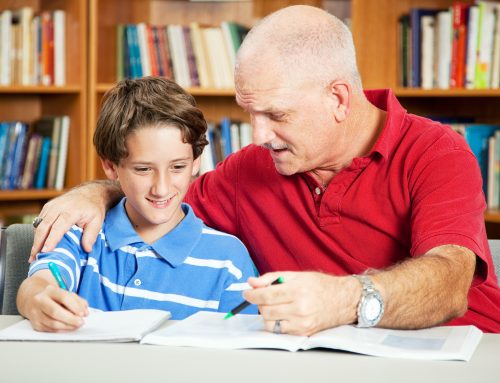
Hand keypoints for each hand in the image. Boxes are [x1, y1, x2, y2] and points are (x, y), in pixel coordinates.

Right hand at [20, 283, 88, 332]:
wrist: (32, 298)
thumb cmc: (53, 296)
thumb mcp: (65, 293)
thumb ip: (78, 301)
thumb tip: (85, 312)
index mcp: (50, 290)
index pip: (64, 298)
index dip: (75, 307)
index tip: (83, 314)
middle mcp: (40, 300)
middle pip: (55, 311)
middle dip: (71, 319)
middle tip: (81, 322)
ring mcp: (35, 312)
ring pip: (52, 323)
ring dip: (67, 326)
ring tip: (76, 326)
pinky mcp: (34, 323)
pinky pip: (49, 329)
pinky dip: (61, 330)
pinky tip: (68, 328)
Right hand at [30, 181, 119, 260]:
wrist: (89, 192)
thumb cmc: (93, 208)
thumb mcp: (97, 221)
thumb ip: (91, 235)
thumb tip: (86, 249)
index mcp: (71, 211)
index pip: (58, 227)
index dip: (51, 239)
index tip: (45, 251)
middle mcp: (58, 207)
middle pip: (44, 227)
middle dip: (38, 243)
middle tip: (34, 258)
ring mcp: (51, 206)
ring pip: (39, 225)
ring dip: (35, 240)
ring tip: (33, 255)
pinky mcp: (47, 207)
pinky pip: (39, 221)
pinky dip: (38, 233)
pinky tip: (38, 244)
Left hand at [243, 271, 359, 335]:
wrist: (344, 300)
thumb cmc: (321, 285)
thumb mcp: (296, 275)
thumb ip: (272, 278)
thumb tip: (251, 283)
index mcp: (298, 291)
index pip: (266, 295)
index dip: (252, 295)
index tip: (246, 293)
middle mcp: (300, 309)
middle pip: (266, 310)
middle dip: (259, 303)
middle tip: (263, 297)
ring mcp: (302, 323)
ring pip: (270, 323)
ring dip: (266, 314)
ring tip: (274, 306)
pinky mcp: (303, 332)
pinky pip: (280, 331)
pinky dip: (276, 322)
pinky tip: (281, 314)